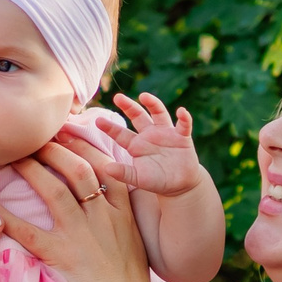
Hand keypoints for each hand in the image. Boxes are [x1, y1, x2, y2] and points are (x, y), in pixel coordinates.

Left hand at [0, 142, 154, 281]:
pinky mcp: (61, 256)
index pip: (105, 163)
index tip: (67, 129)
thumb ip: (120, 214)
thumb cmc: (129, 281)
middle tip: (34, 138)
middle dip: (55, 147)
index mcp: (121, 211)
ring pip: (53, 189)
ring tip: (13, 159)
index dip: (83, 142)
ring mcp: (81, 235)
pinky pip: (28, 231)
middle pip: (78, 167)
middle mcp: (103, 216)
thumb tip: (104, 194)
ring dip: (30, 170)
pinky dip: (6, 217)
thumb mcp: (134, 240)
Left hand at [82, 94, 206, 197]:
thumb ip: (124, 173)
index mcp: (136, 145)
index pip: (120, 134)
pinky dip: (184, 118)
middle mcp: (149, 135)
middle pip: (137, 116)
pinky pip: (184, 125)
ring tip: (144, 96)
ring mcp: (166, 133)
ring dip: (153, 104)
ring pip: (159, 114)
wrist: (180, 185)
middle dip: (128, 106)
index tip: (97, 121)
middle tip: (117, 97)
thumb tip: (106, 168)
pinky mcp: (182, 137)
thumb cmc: (157, 181)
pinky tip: (181, 111)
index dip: (110, 127)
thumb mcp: (138, 179)